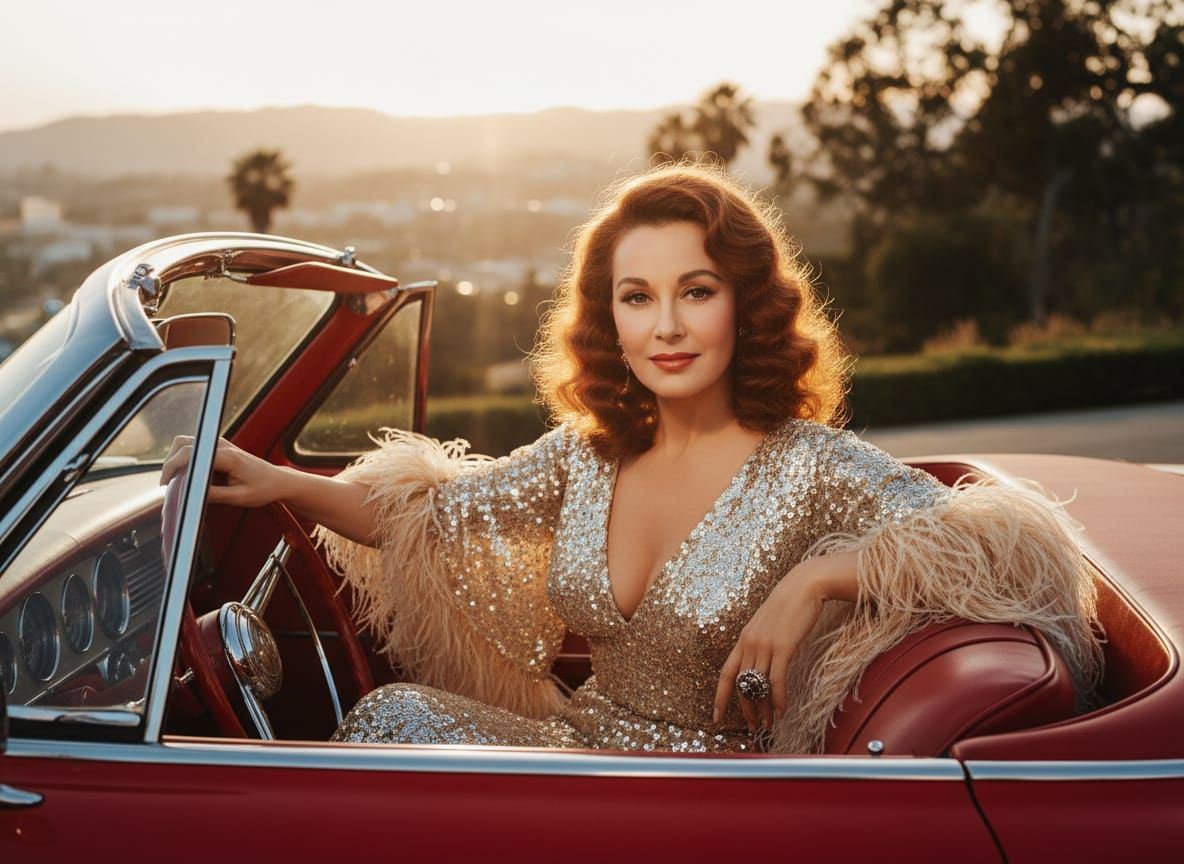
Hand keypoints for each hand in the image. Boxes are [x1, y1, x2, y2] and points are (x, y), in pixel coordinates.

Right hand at [160, 435, 284, 507]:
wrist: (277, 480)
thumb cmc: (262, 489)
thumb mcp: (238, 497)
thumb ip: (214, 495)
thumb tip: (190, 494)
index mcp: (228, 456)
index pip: (191, 453)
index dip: (172, 466)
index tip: (166, 482)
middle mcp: (223, 445)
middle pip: (183, 443)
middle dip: (170, 462)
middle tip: (168, 484)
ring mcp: (220, 443)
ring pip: (186, 442)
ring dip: (175, 458)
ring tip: (174, 480)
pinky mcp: (219, 447)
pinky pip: (194, 447)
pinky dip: (184, 458)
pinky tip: (184, 475)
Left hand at [713, 552, 857, 733]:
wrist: (804, 586)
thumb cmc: (789, 605)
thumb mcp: (766, 624)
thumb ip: (760, 643)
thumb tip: (761, 663)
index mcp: (742, 639)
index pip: (725, 674)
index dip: (719, 697)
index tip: (715, 717)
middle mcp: (749, 644)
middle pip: (742, 685)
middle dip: (746, 709)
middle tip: (753, 727)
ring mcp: (765, 645)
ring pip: (759, 686)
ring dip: (763, 709)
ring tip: (768, 725)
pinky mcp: (783, 647)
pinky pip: (777, 680)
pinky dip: (778, 699)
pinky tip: (782, 711)